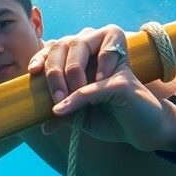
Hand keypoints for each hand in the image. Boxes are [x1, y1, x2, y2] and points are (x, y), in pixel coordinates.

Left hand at [27, 24, 175, 151]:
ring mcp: (112, 61)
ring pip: (79, 53)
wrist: (143, 132)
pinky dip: (76, 98)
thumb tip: (39, 121)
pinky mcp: (122, 79)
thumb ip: (62, 111)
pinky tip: (64, 108)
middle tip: (52, 100)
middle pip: (66, 44)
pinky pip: (92, 85)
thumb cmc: (112, 118)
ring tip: (61, 102)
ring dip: (65, 78)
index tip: (32, 72)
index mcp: (87, 57)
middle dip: (53, 71)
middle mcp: (99, 51)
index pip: (59, 45)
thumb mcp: (80, 115)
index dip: (43, 55)